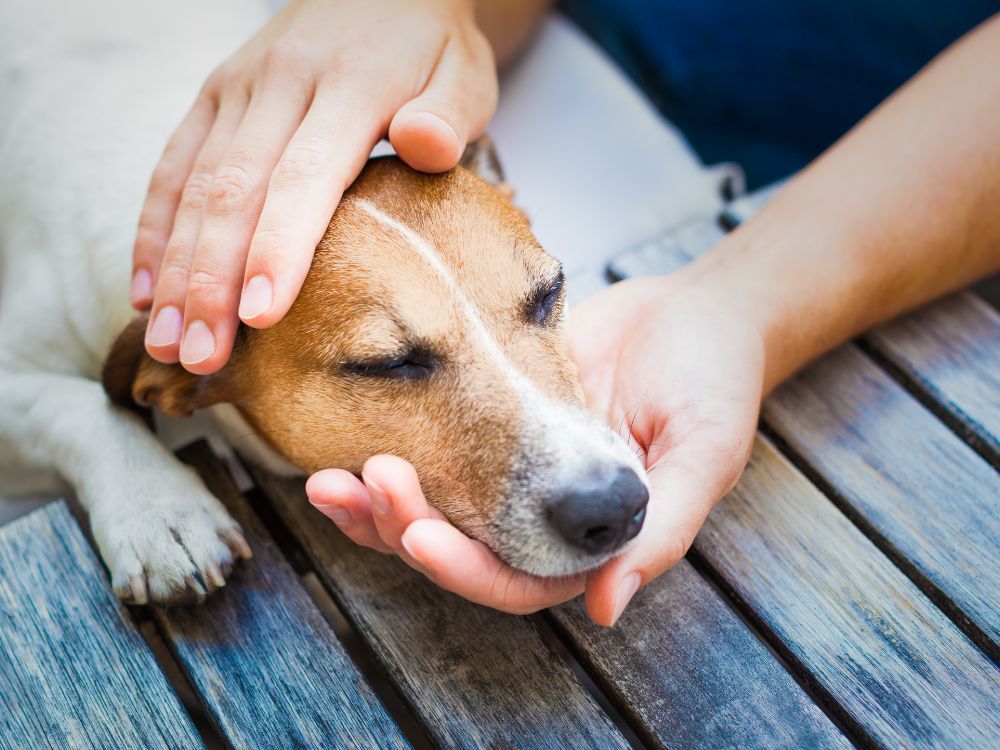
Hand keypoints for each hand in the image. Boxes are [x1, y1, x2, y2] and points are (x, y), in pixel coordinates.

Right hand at [134, 0, 496, 373]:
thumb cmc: (430, 47)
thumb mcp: (464, 72)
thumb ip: (447, 112)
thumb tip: (426, 144)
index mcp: (350, 85)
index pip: (304, 177)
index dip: (278, 249)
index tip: (260, 316)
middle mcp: (281, 83)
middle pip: (234, 192)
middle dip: (211, 281)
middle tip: (200, 356)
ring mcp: (238, 89)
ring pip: (194, 186)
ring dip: (175, 269)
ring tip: (166, 341)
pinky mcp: (214, 96)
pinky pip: (172, 165)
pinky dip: (153, 229)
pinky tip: (146, 288)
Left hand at [306, 269, 763, 624]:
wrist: (692, 312)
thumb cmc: (713, 381)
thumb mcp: (706, 454)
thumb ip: (663, 531)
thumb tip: (606, 607)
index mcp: (590, 541)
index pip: (516, 580)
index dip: (465, 569)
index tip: (418, 535)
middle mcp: (542, 519)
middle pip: (458, 551)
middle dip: (403, 528)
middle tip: (364, 484)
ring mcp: (511, 471)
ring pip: (432, 509)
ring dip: (377, 504)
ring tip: (328, 481)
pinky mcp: (487, 421)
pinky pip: (431, 449)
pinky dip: (388, 452)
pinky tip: (345, 448)